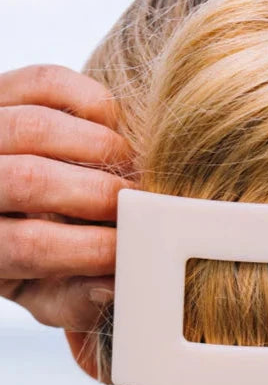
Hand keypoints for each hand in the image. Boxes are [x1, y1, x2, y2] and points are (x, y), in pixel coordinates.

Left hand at [0, 64, 135, 373]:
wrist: (4, 203)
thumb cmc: (28, 252)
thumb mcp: (40, 291)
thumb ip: (74, 302)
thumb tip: (113, 286)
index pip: (29, 245)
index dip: (90, 248)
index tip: (131, 248)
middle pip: (30, 182)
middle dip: (100, 194)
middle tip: (138, 204)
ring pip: (38, 127)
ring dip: (102, 148)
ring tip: (129, 168)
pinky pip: (44, 82)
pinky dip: (90, 99)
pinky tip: (111, 125)